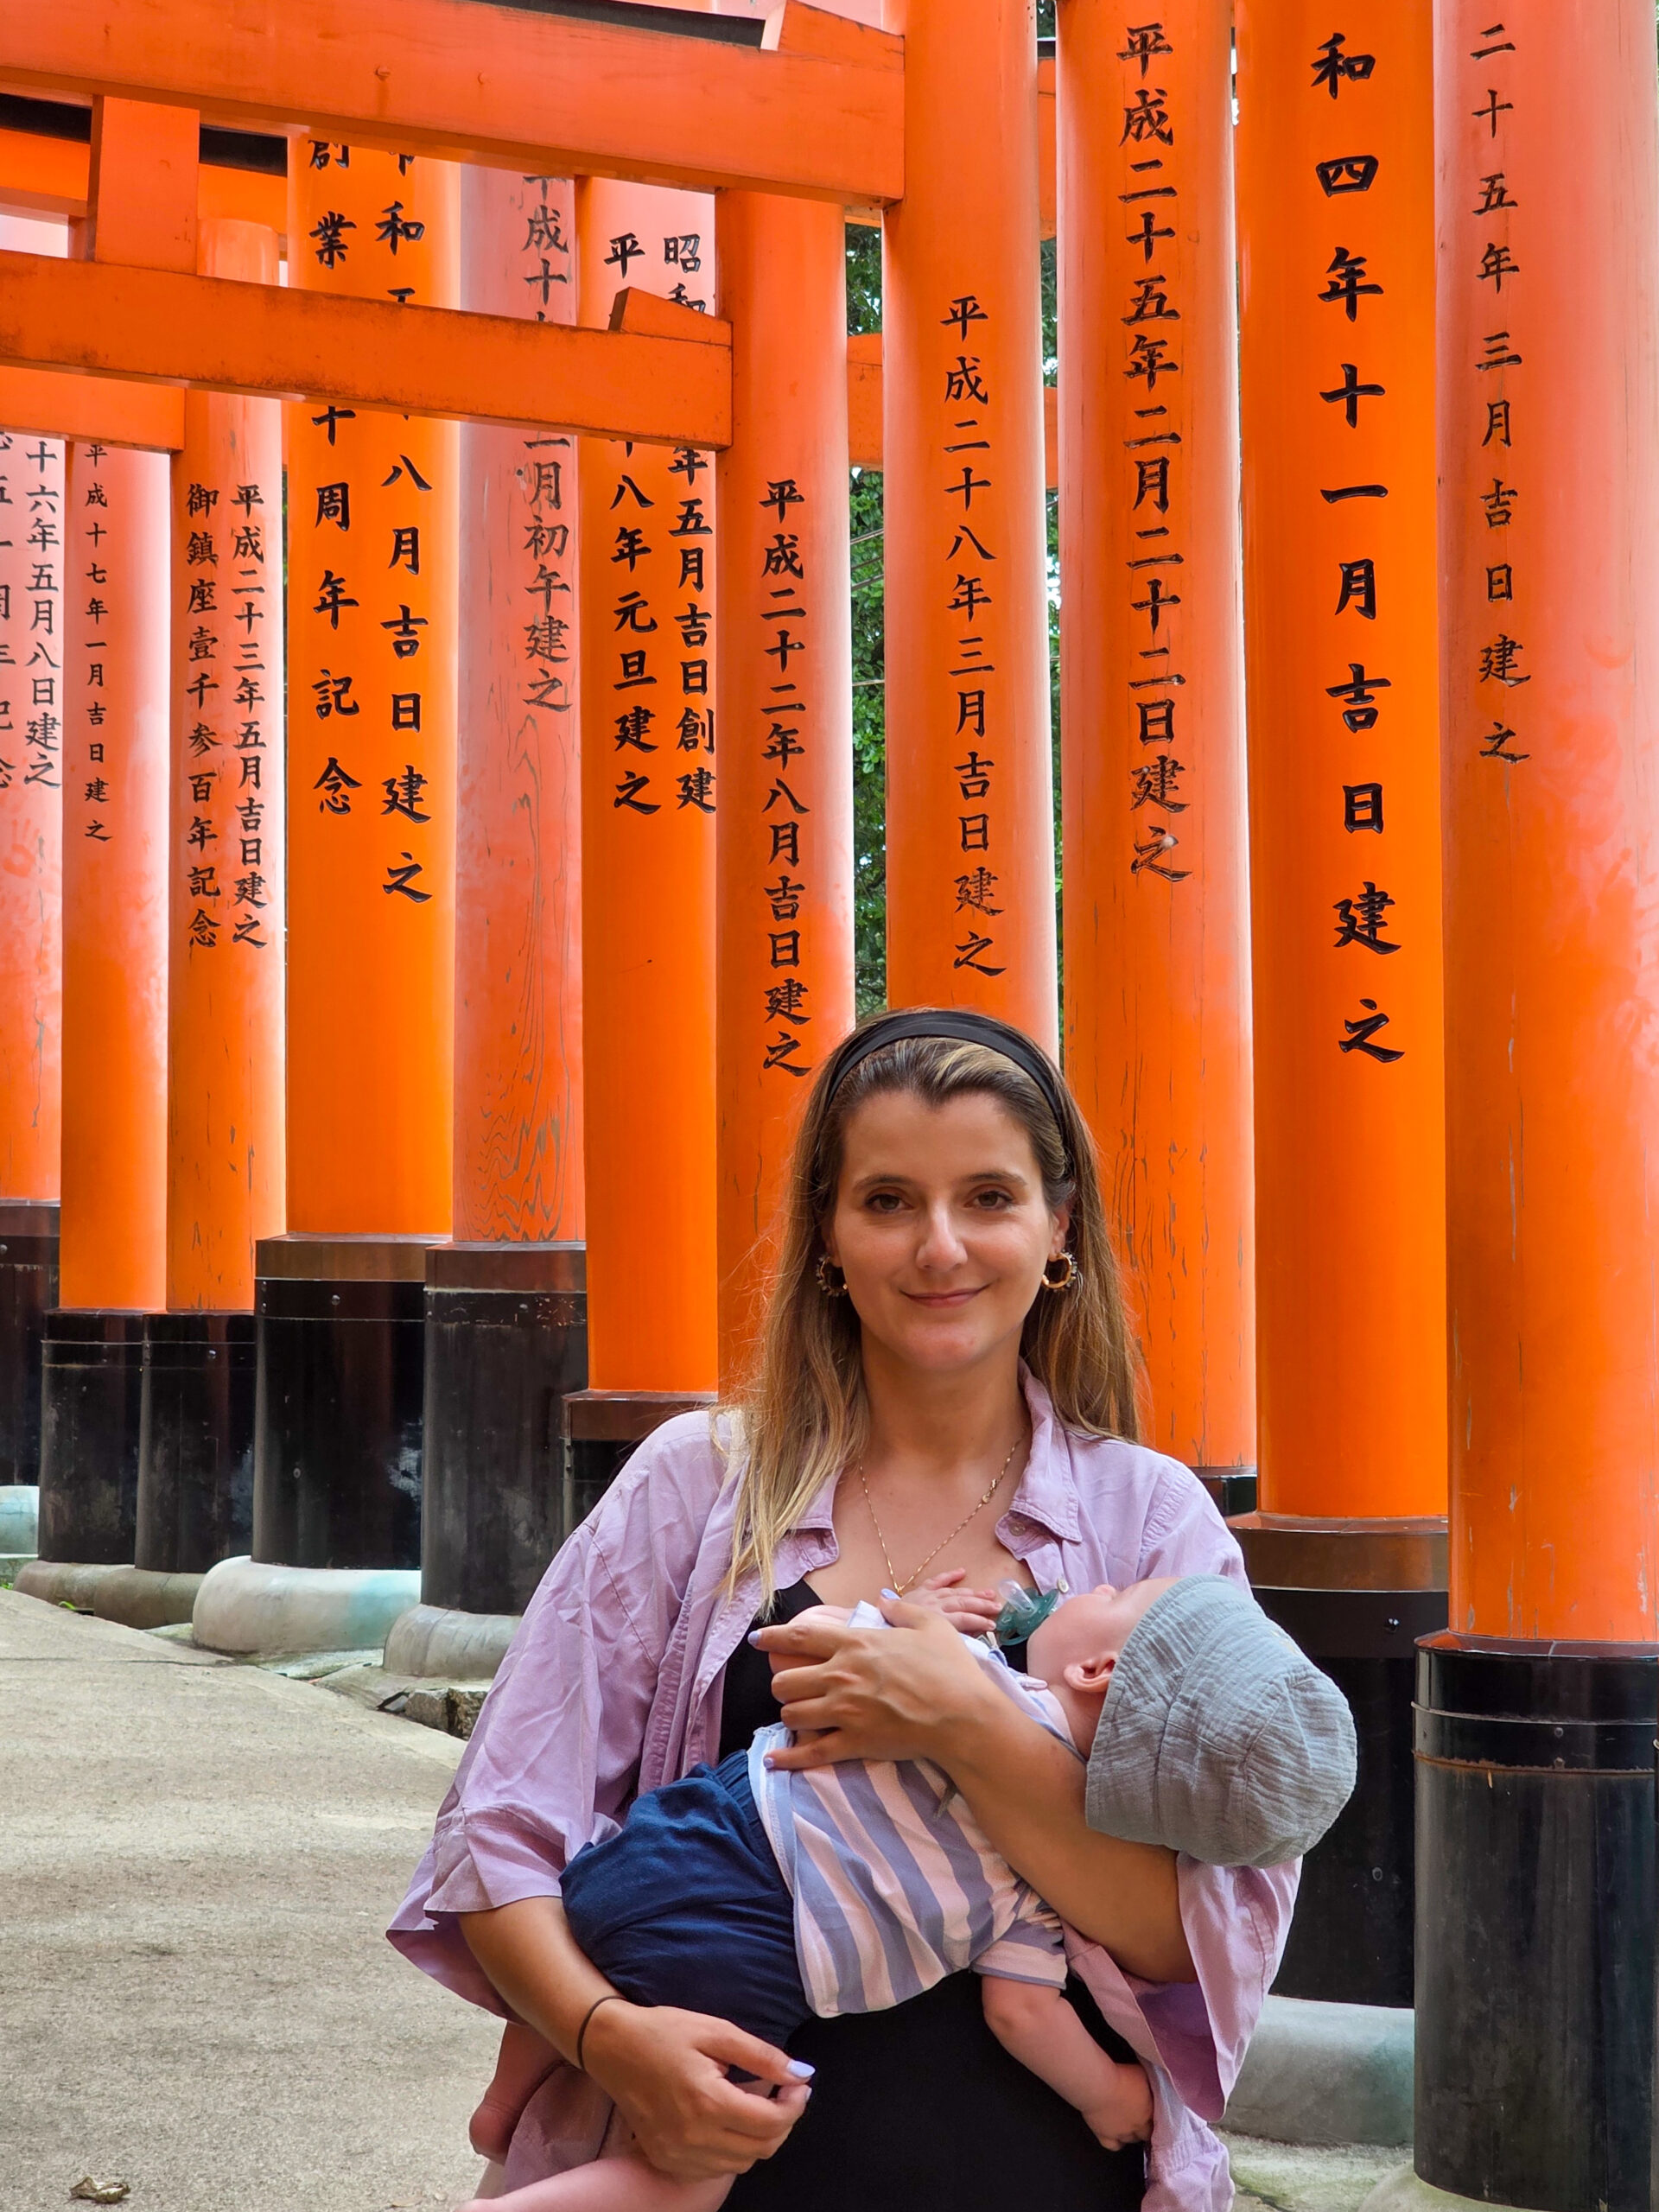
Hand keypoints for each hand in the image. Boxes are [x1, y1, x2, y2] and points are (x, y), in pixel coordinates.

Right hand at [582, 2000, 810, 2181]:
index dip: (795, 2104)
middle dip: (783, 2122)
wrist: (612, 2048)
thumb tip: (801, 2074)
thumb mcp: (716, 2030)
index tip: (798, 2083)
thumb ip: (761, 2055)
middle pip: (761, 2149)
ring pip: (741, 2164)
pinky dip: (732, 2150)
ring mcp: (677, 2155)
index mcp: (708, 2102)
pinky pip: (715, 2169)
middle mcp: (693, 2138)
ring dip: (758, 2138)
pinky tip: (728, 2121)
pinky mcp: (666, 2160)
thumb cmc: (664, 2032)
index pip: (771, 2122)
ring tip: (755, 2103)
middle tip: (783, 2092)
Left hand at [755, 1594, 998, 1770]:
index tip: (757, 1639)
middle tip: (793, 1687)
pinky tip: (775, 1760)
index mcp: (856, 1643)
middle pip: (785, 1681)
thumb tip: (885, 1600)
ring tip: (800, 1714)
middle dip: (783, 1684)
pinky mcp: (853, 1742)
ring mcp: (844, 1711)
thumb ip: (902, 1609)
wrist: (963, 1715)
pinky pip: (810, 1752)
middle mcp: (841, 1675)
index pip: (800, 1637)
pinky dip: (789, 1758)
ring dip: (792, 1714)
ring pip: (792, 1714)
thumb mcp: (930, 1624)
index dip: (773, 1637)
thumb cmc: (950, 1667)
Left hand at [903, 1570, 1002, 1637]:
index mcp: (934, 1621)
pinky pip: (936, 1581)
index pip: (962, 1620)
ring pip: (954, 1594)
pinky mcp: (919, 1592)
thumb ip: (934, 1640)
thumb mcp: (914, 1644)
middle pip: (962, 1604)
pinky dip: (948, 1576)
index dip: (978, 1622)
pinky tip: (962, 1572)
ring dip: (973, 1593)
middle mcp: (933, 1607)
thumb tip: (957, 1642)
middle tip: (999, 1608)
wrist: (874, 1625)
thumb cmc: (894, 1641)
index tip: (993, 1627)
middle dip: (982, 1606)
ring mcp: (927, 1598)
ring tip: (991, 1595)